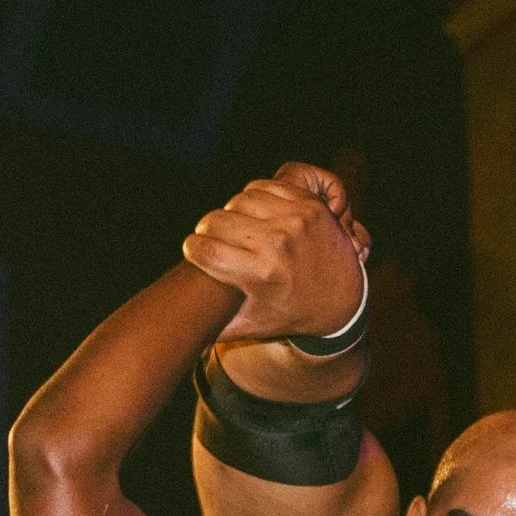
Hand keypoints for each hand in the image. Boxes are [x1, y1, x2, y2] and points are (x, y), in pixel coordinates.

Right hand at [181, 165, 369, 347]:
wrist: (342, 298)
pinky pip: (263, 187)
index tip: (194, 252)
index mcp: (261, 274)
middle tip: (212, 239)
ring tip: (235, 227)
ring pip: (238, 200)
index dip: (192, 250)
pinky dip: (253, 198)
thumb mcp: (251, 325)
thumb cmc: (289, 314)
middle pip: (215, 220)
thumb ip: (211, 326)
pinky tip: (255, 215)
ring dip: (231, 213)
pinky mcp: (307, 203)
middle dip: (207, 230)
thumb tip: (173, 327)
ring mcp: (295, 219)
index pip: (203, 249)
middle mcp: (278, 243)